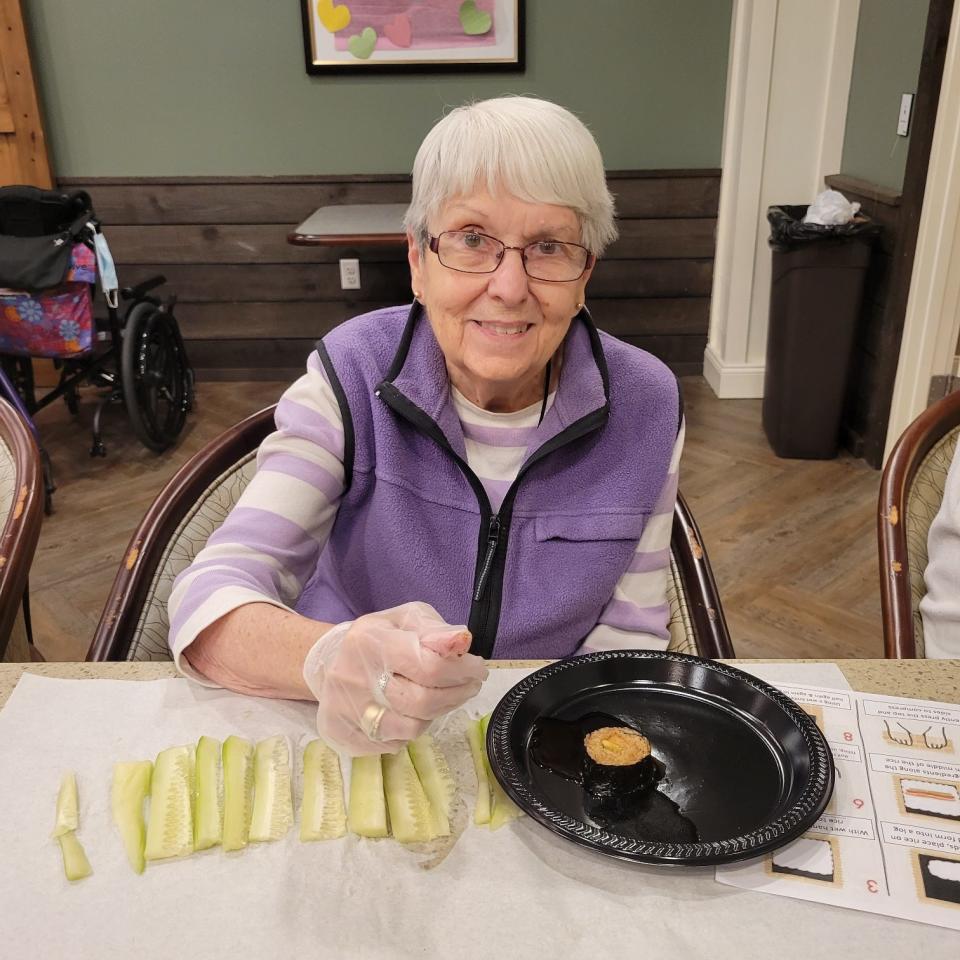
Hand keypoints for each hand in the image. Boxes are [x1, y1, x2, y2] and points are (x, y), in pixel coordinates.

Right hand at [302, 601, 487, 754]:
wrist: (326, 662)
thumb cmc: (376, 638)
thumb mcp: (405, 619)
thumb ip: (435, 630)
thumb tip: (462, 642)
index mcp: (372, 642)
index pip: (428, 666)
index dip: (462, 671)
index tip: (478, 669)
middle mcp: (355, 678)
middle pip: (423, 702)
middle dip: (457, 695)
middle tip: (469, 686)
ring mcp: (346, 712)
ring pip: (411, 729)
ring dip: (436, 713)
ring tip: (439, 697)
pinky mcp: (342, 736)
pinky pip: (393, 745)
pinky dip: (410, 730)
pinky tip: (411, 713)